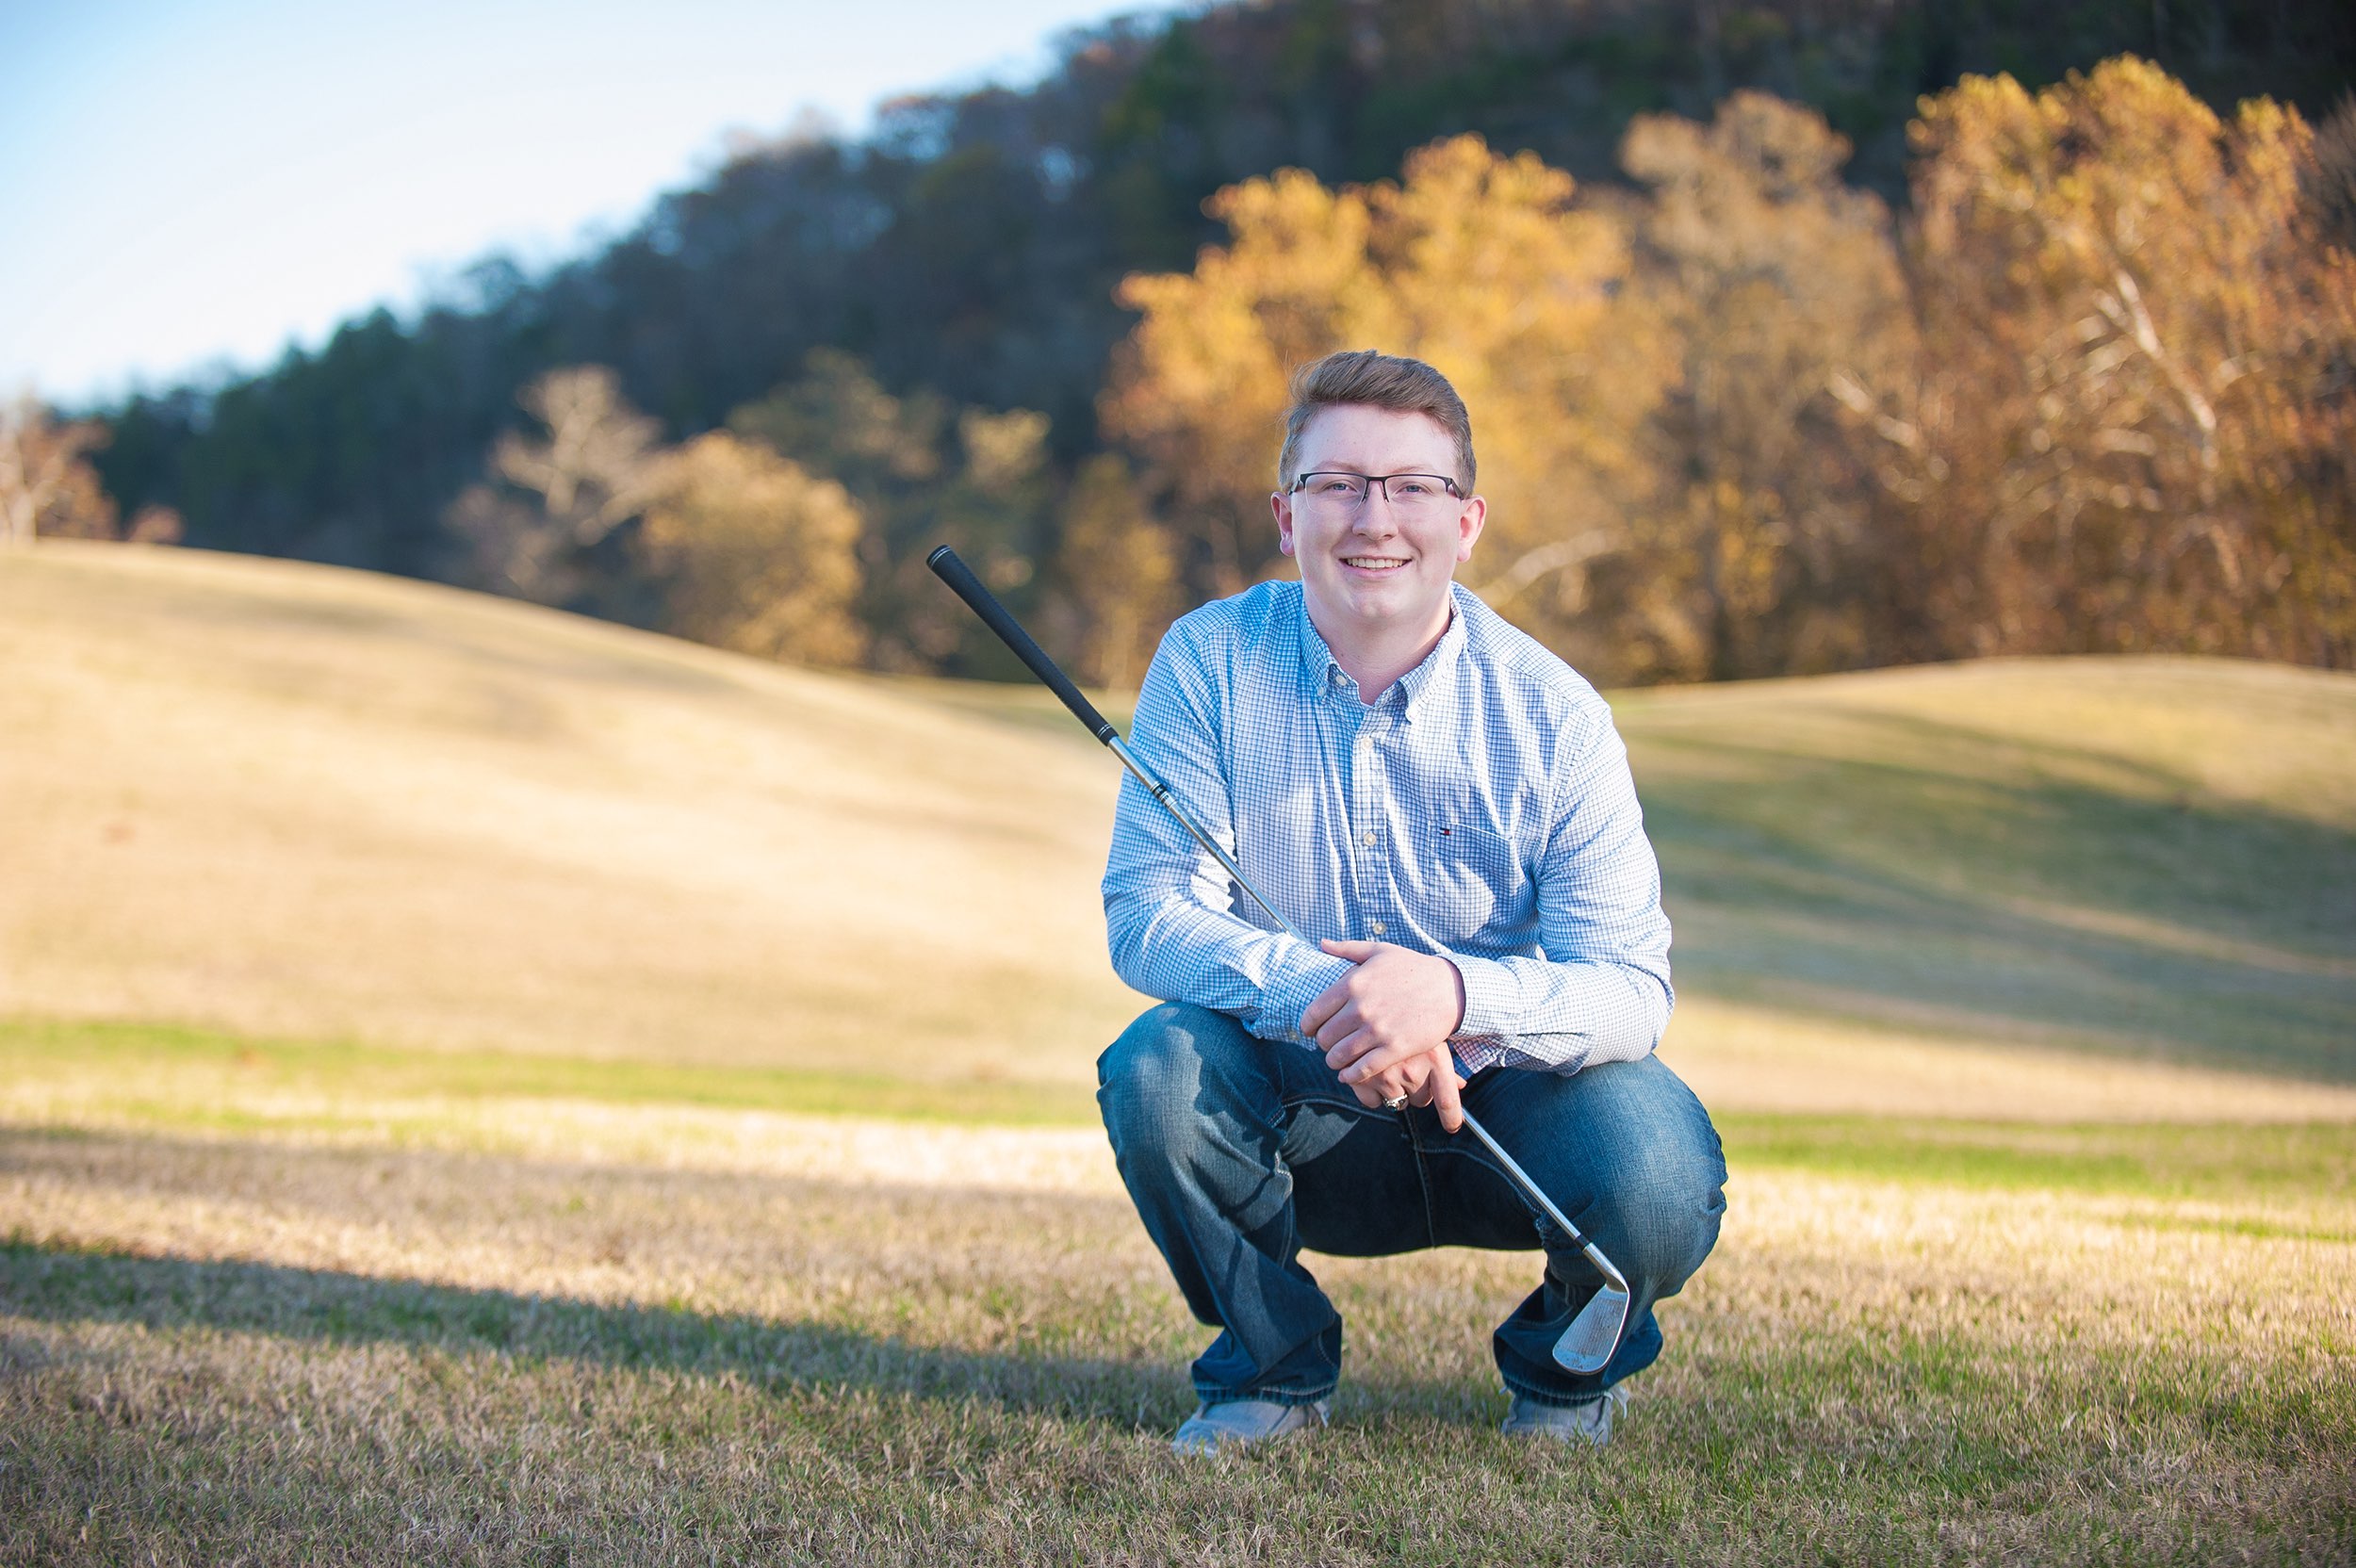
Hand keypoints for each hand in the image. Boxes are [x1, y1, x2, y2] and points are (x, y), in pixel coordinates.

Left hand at [1300, 939, 1468, 1130]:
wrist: (1449, 989)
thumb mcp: (1379, 951)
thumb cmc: (1412, 968)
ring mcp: (1378, 1030)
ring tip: (1337, 1061)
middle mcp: (1361, 1008)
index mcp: (1352, 984)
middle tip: (1328, 1045)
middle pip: (1325, 1038)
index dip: (1307, 1026)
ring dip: (1334, 1062)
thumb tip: (1321, 943)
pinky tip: (1348, 1075)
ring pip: (1339, 1056)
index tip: (1311, 1031)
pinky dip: (1351, 1076)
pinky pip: (1362, 1070)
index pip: (1313, 1013)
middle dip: (1323, 1044)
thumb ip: (1347, 949)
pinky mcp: (1395, 1049)